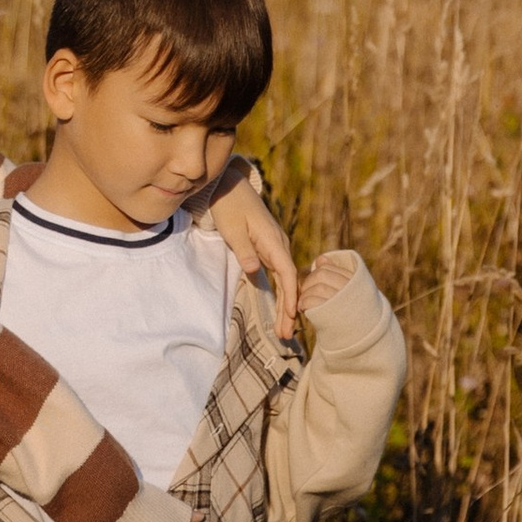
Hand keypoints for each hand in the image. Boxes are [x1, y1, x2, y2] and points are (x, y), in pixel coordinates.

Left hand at [202, 172, 299, 331]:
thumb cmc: (229, 206)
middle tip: (286, 335)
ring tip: (284, 330)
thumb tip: (254, 270)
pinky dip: (282, 293)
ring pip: (286, 280)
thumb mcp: (232, 228)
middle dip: (290, 309)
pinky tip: (281, 309)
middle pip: (290, 281)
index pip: (288, 272)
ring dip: (286, 304)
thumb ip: (244, 250)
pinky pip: (279, 275)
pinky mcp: (268, 249)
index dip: (291, 296)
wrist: (229, 186)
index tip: (292, 316)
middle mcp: (278, 244)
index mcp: (273, 240)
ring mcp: (275, 247)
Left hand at [301, 247, 359, 316]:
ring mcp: (341, 301)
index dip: (316, 273)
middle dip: (308, 282)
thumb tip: (321, 259)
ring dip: (305, 294)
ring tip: (302, 303)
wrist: (363, 339)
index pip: (329, 268)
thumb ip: (336, 275)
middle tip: (304, 292)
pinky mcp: (332, 314)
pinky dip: (304, 303)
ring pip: (316, 287)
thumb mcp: (349, 291)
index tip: (312, 283)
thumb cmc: (353, 314)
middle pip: (321, 275)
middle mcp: (350, 288)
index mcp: (354, 280)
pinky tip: (303, 309)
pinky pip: (312, 301)